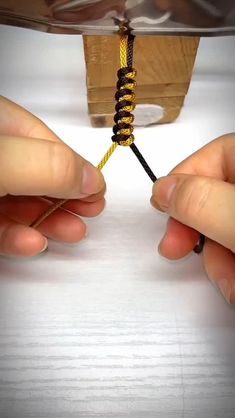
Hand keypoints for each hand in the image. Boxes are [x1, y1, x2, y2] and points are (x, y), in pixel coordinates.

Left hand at [0, 96, 104, 256]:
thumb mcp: (4, 162)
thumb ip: (49, 167)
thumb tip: (90, 178)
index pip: (43, 139)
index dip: (74, 166)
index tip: (97, 190)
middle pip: (35, 173)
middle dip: (67, 197)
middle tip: (90, 212)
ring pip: (18, 202)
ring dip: (48, 221)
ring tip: (72, 233)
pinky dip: (17, 237)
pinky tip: (33, 243)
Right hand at [151, 133, 234, 303]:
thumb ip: (201, 202)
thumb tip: (164, 189)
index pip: (216, 154)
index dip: (184, 179)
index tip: (164, 208)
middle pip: (216, 196)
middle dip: (196, 231)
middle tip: (177, 250)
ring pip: (226, 228)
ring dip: (217, 261)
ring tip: (229, 285)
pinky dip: (232, 269)